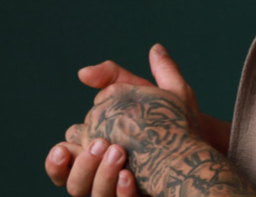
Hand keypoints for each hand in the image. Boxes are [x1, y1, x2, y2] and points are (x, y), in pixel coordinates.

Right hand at [45, 44, 207, 196]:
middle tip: (99, 144)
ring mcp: (121, 189)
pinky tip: (129, 175)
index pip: (65, 161)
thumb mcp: (143, 92)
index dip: (59, 159)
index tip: (64, 147)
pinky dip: (122, 192)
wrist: (196, 141)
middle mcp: (103, 177)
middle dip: (81, 167)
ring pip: (94, 195)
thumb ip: (115, 78)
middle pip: (75, 184)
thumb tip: (83, 71)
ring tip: (117, 152)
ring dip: (101, 176)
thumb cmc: (164, 116)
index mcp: (96, 152)